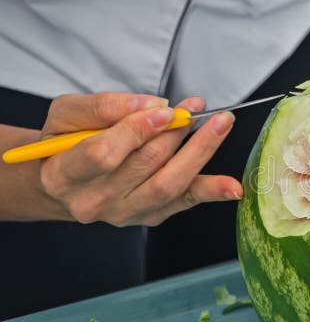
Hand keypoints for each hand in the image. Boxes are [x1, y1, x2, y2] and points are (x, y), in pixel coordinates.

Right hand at [37, 92, 241, 226]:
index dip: (137, 131)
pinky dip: (211, 191)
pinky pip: (185, 202)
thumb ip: (103, 107)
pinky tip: (233, 186)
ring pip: (169, 184)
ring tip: (219, 125)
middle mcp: (95, 201)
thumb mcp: (66, 114)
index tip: (165, 111)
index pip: (103, 155)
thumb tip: (152, 105)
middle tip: (195, 108)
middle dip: (175, 133)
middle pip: (145, 166)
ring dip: (199, 151)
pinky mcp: (151, 216)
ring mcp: (125, 213)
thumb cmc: (65, 142)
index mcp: (64, 175)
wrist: (65, 180)